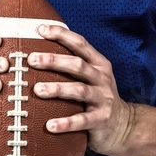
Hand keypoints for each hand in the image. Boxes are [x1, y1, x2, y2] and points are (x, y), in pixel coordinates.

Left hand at [29, 24, 134, 155]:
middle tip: (32, 59)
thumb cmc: (97, 96)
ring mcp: (103, 99)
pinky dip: (66, 123)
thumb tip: (37, 51)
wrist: (123, 125)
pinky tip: (49, 125)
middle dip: (54, 60)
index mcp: (98, 64)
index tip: (40, 30)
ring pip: (79, 90)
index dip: (61, 35)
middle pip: (78, 65)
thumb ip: (72, 65)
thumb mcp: (91, 77)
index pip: (80, 44)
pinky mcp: (101, 119)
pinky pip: (82, 121)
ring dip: (57, 89)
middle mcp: (102, 78)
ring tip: (37, 90)